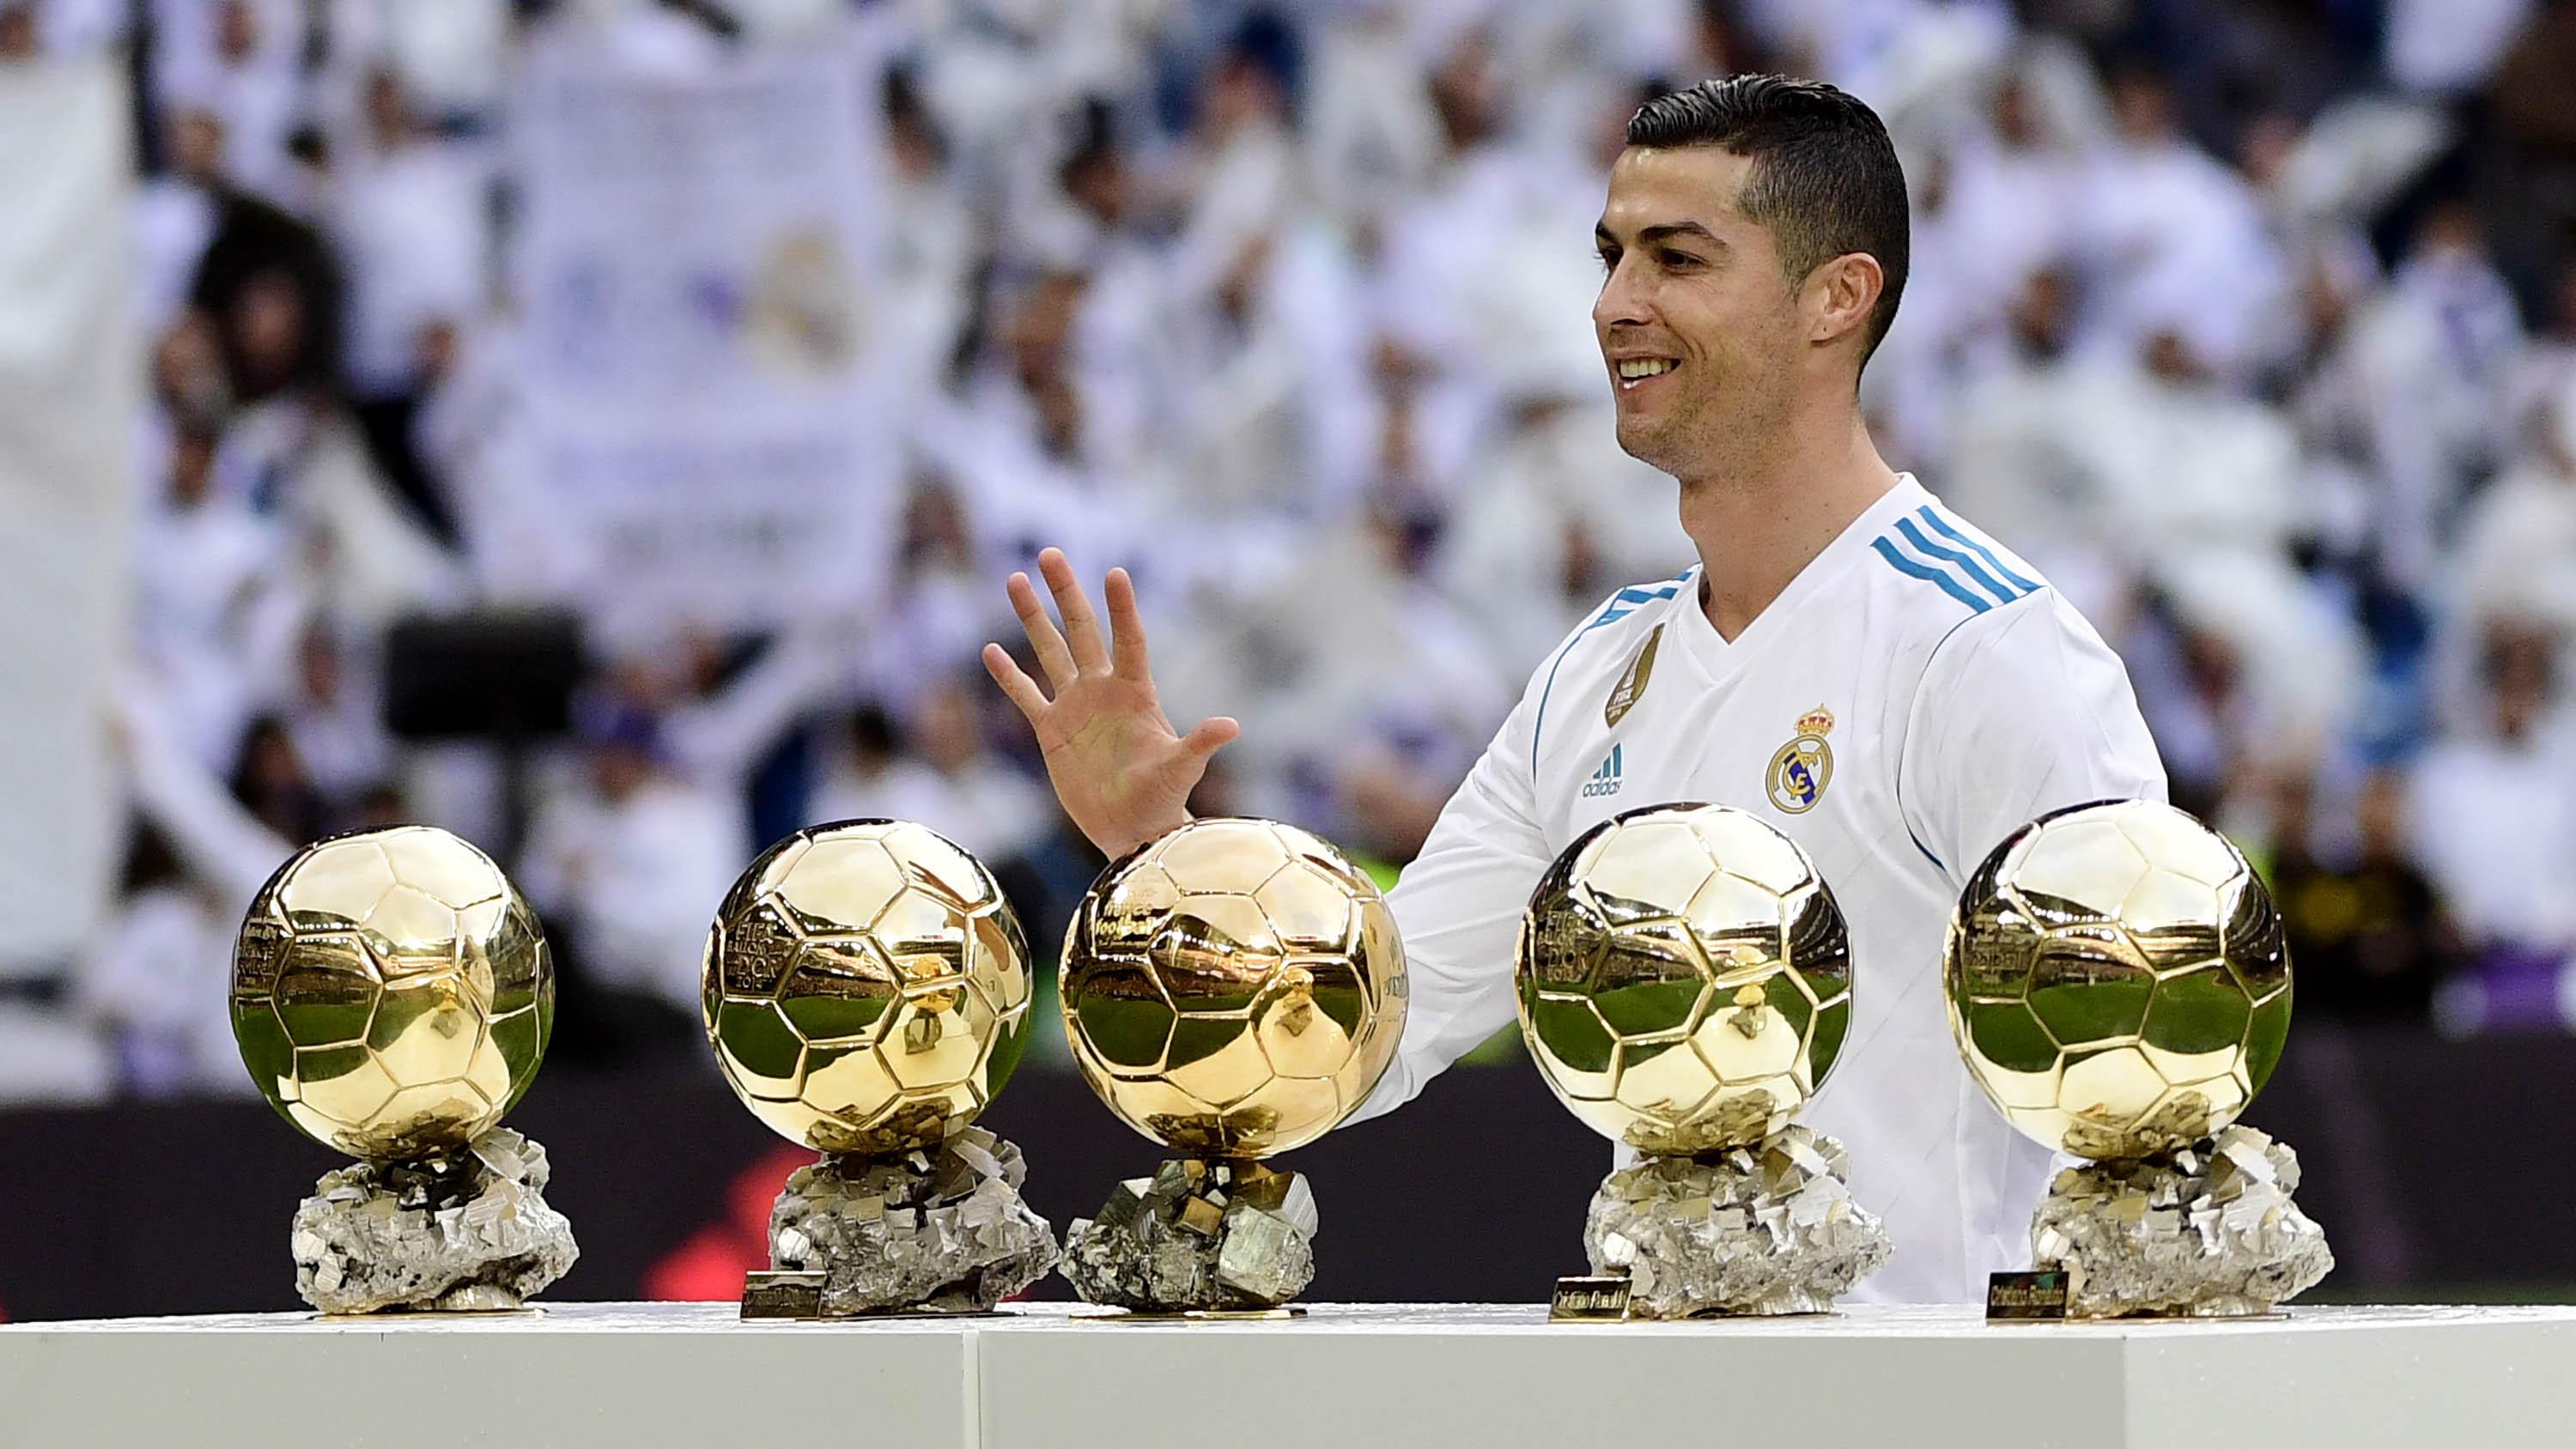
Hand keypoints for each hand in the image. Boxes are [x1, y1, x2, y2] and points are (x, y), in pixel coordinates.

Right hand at [984, 548, 1238, 859]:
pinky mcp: (1052, 731)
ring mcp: (1076, 708)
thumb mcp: (1181, 769)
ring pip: (1050, 652)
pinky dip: (1009, 675)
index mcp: (1135, 693)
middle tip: (1050, 553)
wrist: (1134, 830)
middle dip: (1065, 593)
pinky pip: (1026, 696)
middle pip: (1081, 631)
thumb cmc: (1163, 799)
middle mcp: (1103, 691)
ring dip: (1032, 618)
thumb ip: (1200, 744)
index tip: (1115, 573)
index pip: (1128, 640)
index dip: (1122, 609)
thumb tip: (1231, 726)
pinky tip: (990, 649)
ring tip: (1015, 580)